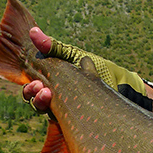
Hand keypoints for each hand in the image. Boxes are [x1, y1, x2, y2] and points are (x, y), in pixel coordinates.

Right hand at [22, 25, 152, 112]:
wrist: (123, 85)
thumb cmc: (100, 69)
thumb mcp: (75, 56)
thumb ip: (55, 48)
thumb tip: (33, 32)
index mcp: (53, 82)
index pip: (33, 88)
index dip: (29, 87)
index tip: (34, 80)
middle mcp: (57, 98)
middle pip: (35, 101)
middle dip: (32, 94)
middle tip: (39, 87)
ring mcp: (67, 110)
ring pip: (46, 111)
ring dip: (41, 103)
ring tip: (47, 93)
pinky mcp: (77, 119)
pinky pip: (62, 120)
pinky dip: (58, 113)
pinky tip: (62, 106)